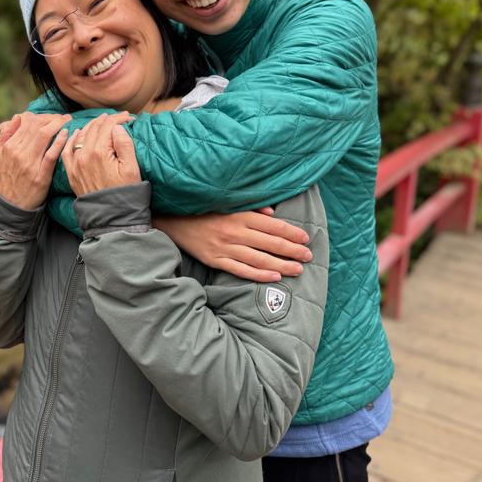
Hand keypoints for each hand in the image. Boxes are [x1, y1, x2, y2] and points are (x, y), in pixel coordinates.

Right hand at [0, 112, 70, 209]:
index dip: (39, 115)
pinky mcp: (40, 176)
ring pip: (44, 136)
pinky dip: (59, 142)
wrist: (9, 206)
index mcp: (8, 146)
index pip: (25, 121)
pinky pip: (51, 155)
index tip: (49, 117)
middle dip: (51, 117)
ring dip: (57, 124)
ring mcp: (29, 164)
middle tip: (63, 116)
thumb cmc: (6, 179)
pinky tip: (66, 134)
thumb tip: (16, 119)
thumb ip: (6, 137)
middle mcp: (18, 153)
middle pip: (36, 125)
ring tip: (67, 121)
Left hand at [62, 113, 138, 195]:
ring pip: (80, 135)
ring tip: (102, 122)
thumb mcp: (132, 168)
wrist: (111, 217)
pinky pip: (66, 150)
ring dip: (91, 126)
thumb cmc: (126, 193)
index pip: (108, 125)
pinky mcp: (71, 172)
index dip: (119, 118)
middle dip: (107, 120)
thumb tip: (116, 127)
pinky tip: (77, 133)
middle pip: (94, 128)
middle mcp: (84, 155)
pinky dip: (71, 139)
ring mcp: (75, 164)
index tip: (128, 117)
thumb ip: (124, 144)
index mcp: (100, 152)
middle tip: (118, 117)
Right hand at [154, 210, 311, 281]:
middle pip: (269, 243)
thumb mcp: (226, 203)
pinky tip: (274, 277)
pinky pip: (241, 270)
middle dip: (292, 251)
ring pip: (259, 259)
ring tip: (297, 270)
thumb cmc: (203, 211)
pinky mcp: (215, 260)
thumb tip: (273, 214)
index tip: (306, 239)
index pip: (272, 226)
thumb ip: (251, 208)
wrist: (173, 221)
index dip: (291, 233)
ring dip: (281, 265)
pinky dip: (259, 275)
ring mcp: (224, 248)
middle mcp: (234, 232)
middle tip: (308, 256)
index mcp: (239, 216)